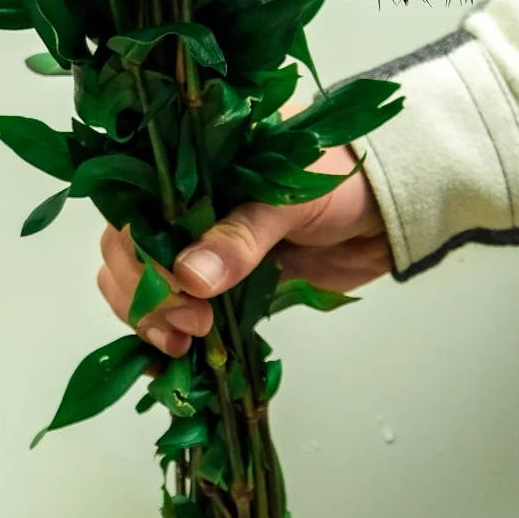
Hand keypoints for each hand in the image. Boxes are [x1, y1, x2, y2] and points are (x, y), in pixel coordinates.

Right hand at [96, 147, 393, 358]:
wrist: (391, 210)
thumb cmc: (345, 182)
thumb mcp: (291, 199)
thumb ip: (243, 237)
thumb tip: (189, 279)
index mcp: (194, 159)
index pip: (135, 202)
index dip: (140, 251)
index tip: (174, 290)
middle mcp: (186, 199)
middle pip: (127, 245)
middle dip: (144, 292)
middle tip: (188, 325)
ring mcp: (200, 240)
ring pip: (141, 279)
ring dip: (148, 315)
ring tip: (182, 344)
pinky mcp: (222, 278)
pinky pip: (176, 304)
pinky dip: (165, 331)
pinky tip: (172, 357)